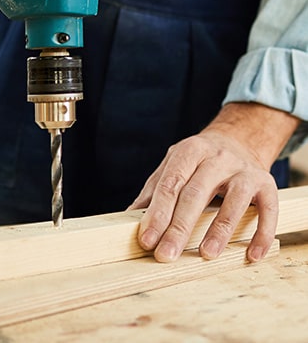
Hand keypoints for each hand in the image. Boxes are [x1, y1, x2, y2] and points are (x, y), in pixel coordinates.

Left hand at [129, 102, 298, 262]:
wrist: (239, 139)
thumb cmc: (199, 161)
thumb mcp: (174, 165)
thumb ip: (154, 189)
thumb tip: (128, 217)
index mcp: (189, 151)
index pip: (171, 184)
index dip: (158, 213)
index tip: (147, 240)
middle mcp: (217, 157)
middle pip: (196, 193)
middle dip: (179, 227)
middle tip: (166, 255)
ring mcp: (244, 169)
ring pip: (234, 200)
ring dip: (219, 230)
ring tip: (206, 255)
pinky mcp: (266, 182)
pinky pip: (268, 210)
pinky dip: (262, 234)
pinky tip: (252, 255)